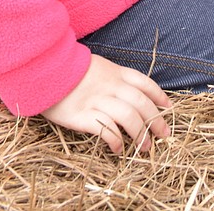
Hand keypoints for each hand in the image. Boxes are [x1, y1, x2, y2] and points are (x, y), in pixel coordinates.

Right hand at [41, 54, 170, 153]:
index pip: (144, 83)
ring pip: (129, 118)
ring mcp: (97, 101)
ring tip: (144, 148)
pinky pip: (107, 130)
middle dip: (156, 120)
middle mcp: (110, 86)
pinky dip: (116, 141)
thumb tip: (128, 91)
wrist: (45, 69)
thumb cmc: (69, 69)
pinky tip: (118, 149)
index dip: (159, 96)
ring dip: (140, 135)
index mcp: (115, 72)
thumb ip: (112, 77)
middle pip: (141, 103)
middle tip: (164, 134)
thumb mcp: (96, 65)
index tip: (168, 108)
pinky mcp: (83, 116)